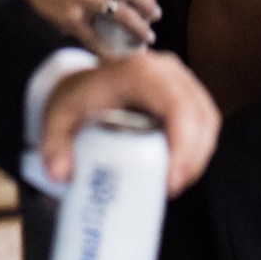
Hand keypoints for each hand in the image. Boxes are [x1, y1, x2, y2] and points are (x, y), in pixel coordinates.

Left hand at [44, 52, 219, 196]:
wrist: (83, 81)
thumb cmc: (76, 98)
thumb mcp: (58, 118)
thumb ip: (53, 146)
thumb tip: (61, 175)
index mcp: (140, 72)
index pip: (177, 107)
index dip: (183, 146)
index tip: (171, 182)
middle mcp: (166, 69)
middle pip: (199, 116)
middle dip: (193, 159)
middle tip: (172, 190)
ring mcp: (180, 77)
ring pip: (207, 118)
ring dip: (200, 155)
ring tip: (177, 184)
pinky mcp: (186, 89)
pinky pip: (205, 118)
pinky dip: (200, 146)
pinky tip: (183, 169)